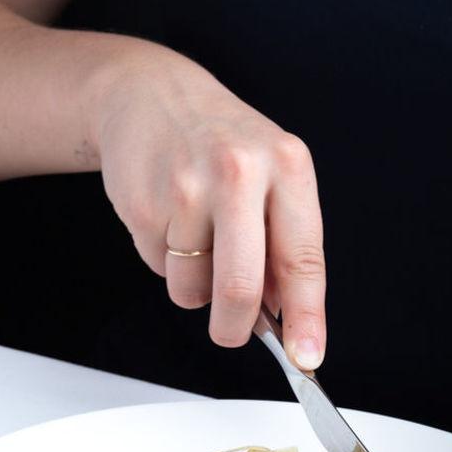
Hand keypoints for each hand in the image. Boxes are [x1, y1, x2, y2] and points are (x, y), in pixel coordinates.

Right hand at [91, 44, 325, 368]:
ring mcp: (187, 188)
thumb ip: (283, 245)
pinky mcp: (144, 204)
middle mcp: (239, 172)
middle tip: (233, 332)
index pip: (303, 259)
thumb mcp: (271, 177)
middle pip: (240, 287)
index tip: (307, 356)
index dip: (306, 318)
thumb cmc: (221, 143)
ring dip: (194, 286)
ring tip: (195, 237)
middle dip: (236, 327)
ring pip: (192, 288)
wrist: (149, 95)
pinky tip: (168, 219)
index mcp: (286, 166)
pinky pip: (158, 269)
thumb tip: (286, 320)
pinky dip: (165, 261)